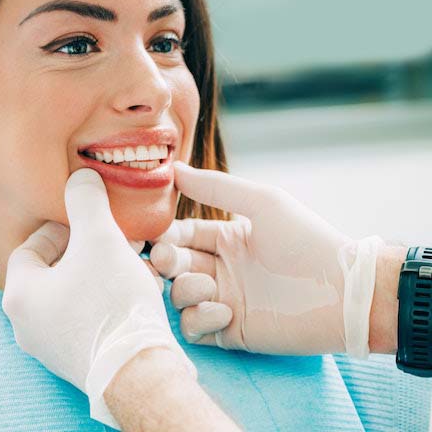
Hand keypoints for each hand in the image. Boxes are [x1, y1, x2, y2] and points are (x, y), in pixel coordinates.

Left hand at [2, 167, 195, 427]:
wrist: (138, 370)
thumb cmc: (112, 301)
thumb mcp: (99, 237)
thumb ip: (85, 200)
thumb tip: (80, 176)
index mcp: (20, 295)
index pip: (30, 247)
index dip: (60, 229)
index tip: (86, 224)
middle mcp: (27, 325)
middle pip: (53, 270)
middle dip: (84, 249)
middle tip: (110, 239)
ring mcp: (50, 346)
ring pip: (72, 292)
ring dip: (97, 271)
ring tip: (127, 260)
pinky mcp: (75, 359)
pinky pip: (84, 316)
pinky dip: (104, 296)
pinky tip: (131, 288)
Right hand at [149, 161, 384, 356]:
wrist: (343, 292)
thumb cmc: (305, 240)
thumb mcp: (262, 202)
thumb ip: (215, 186)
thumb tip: (174, 168)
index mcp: (226, 238)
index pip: (182, 234)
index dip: (165, 234)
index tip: (154, 235)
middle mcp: (222, 268)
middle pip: (173, 264)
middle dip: (163, 261)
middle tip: (164, 259)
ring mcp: (225, 300)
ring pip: (179, 295)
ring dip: (185, 289)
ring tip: (209, 287)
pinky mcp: (231, 331)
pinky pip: (194, 327)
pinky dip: (200, 319)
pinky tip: (225, 311)